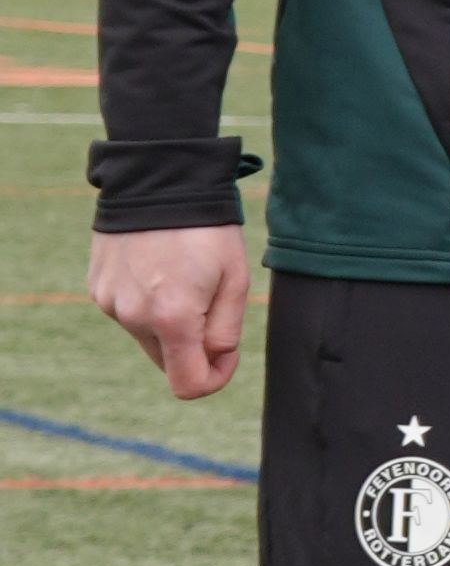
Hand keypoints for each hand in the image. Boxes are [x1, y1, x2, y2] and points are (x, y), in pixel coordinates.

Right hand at [90, 224, 250, 401]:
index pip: (188, 385)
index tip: (227, 352)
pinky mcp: (98, 288)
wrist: (157, 179)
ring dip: (168, 321)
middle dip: (192, 345)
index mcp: (172, 319)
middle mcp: (134, 317)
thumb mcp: (234, 280)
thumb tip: (213, 361)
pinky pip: (129, 311)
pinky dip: (146, 301)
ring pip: (148, 335)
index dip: (215, 378)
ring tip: (181, 275)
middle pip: (168, 361)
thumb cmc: (206, 229)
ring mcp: (110, 303)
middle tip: (209, 302)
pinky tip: (156, 266)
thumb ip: (225, 332)